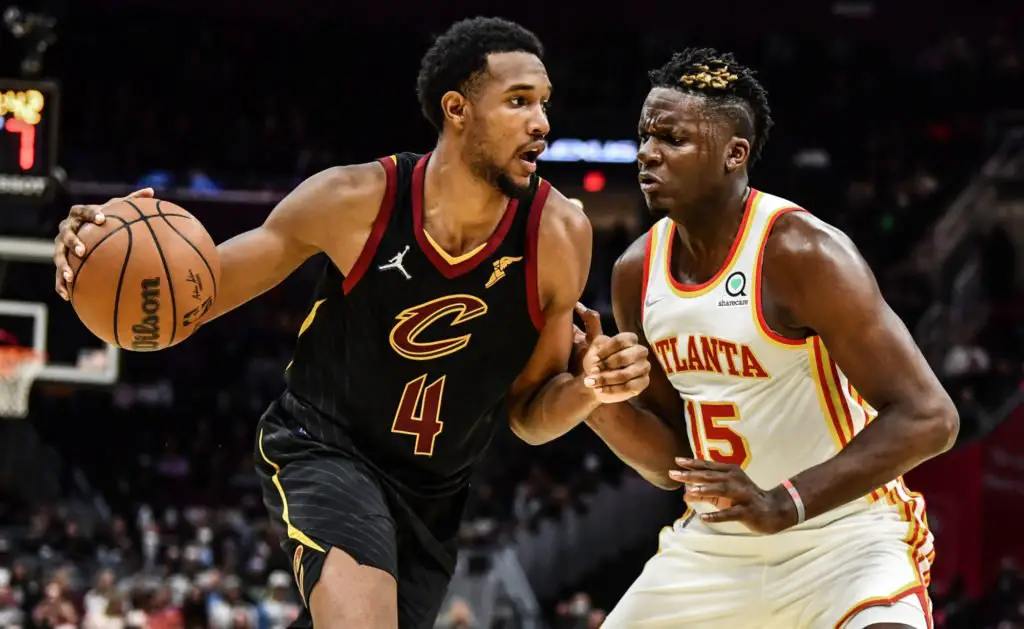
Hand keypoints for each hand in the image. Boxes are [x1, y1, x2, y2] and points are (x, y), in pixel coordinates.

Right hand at [53, 188, 153, 299]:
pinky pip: (57, 275)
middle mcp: (67, 228)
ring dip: (62, 266)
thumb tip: (151, 190)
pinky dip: (60, 285)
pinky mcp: (60, 260)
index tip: (102, 218)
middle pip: (66, 233)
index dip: (92, 214)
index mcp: (79, 215)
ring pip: (58, 255)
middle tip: (81, 250)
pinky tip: (67, 296)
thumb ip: (131, 200)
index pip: (84, 211)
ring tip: (69, 277)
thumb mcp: (116, 209)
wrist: (83, 231)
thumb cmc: (105, 220)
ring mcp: (60, 245)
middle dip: (72, 241)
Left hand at [574, 302, 650, 403]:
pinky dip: (612, 390)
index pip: (624, 340)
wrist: (595, 383)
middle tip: (593, 370)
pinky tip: (600, 391)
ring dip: (607, 379)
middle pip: (627, 357)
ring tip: (593, 382)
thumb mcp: (590, 342)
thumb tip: (578, 305)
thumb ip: (589, 322)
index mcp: (630, 340)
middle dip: (608, 365)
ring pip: (627, 374)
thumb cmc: (594, 361)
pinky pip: (630, 387)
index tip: (594, 358)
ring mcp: (643, 368)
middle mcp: (640, 352)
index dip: (607, 350)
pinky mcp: (642, 384)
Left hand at [670, 457, 797, 533]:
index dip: (692, 463)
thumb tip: (684, 493)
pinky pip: (730, 513)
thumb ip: (706, 491)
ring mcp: (742, 495)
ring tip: (689, 491)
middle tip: (673, 473)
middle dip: (691, 474)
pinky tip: (704, 517)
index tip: (676, 460)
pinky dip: (717, 515)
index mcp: (730, 472)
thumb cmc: (745, 498)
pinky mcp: (747, 510)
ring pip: (722, 490)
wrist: (773, 510)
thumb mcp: (725, 492)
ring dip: (705, 490)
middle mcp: (736, 480)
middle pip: (711, 476)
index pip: (708, 466)